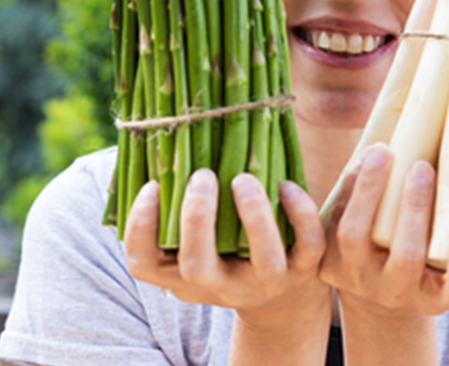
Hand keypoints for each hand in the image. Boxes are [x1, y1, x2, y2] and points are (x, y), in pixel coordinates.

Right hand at [124, 169, 329, 327]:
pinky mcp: (304, 269)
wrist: (282, 298)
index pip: (143, 265)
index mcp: (184, 277)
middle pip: (196, 267)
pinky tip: (286, 185)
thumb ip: (173, 210)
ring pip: (263, 260)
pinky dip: (299, 214)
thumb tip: (150, 150)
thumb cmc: (226, 253)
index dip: (141, 226)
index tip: (152, 185)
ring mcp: (265, 281)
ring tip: (243, 178)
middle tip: (201, 175)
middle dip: (196, 218)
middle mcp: (220, 286)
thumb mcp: (195, 244)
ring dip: (253, 216)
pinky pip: (307, 246)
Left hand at [319, 144, 448, 317]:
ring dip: (371, 191)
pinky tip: (363, 160)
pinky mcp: (330, 258)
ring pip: (356, 237)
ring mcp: (360, 276)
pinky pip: (331, 224)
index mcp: (438, 294)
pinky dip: (347, 188)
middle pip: (404, 258)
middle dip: (414, 210)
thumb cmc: (434, 252)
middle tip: (425, 168)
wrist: (379, 275)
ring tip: (385, 152)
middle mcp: (398, 291)